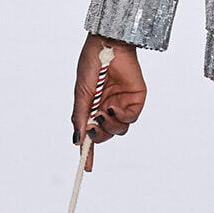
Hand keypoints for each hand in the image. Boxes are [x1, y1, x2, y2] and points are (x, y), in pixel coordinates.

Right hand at [72, 34, 145, 171]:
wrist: (108, 45)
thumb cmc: (91, 64)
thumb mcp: (81, 93)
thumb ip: (80, 116)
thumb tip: (77, 140)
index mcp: (93, 107)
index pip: (92, 133)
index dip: (89, 152)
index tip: (86, 168)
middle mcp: (108, 108)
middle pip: (105, 134)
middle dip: (98, 135)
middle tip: (93, 125)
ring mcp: (123, 104)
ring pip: (119, 129)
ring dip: (110, 126)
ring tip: (103, 111)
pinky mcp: (136, 99)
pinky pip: (131, 118)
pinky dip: (121, 117)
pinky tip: (114, 107)